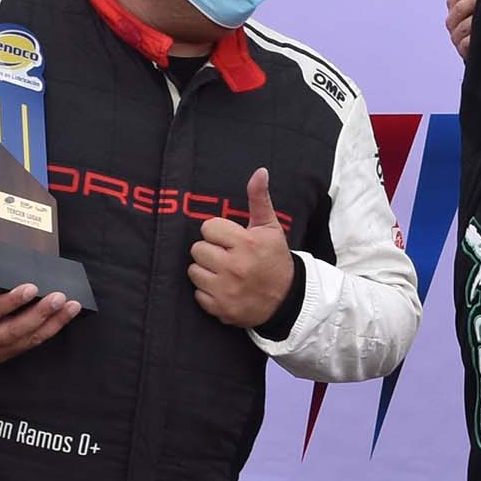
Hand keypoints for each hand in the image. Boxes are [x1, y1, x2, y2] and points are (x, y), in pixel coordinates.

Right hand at [0, 229, 82, 364]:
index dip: (9, 302)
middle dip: (39, 314)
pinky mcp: (1, 355)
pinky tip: (62, 319)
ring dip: (51, 325)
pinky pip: (27, 345)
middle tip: (60, 297)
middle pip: (12, 331)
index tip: (30, 288)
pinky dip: (46, 333)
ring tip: (71, 307)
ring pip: (25, 341)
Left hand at [187, 169, 297, 329]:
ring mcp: (226, 289)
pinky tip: (223, 288)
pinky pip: (198, 294)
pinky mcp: (220, 308)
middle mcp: (235, 266)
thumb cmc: (274, 259)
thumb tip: (260, 171)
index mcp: (247, 243)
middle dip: (210, 251)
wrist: (286, 300)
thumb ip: (259, 199)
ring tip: (223, 272)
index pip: (208, 228)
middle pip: (197, 249)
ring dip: (205, 271)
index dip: (218, 233)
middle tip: (226, 257)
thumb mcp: (270, 227)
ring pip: (194, 271)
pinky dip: (207, 292)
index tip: (230, 240)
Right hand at [443, 0, 475, 60]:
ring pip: (462, 27)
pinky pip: (465, 45)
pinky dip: (471, 40)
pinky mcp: (465, 52)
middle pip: (456, 10)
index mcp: (456, 10)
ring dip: (473, 21)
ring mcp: (458, 38)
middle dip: (469, 3)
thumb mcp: (479, 0)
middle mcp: (455, 24)